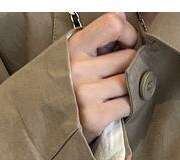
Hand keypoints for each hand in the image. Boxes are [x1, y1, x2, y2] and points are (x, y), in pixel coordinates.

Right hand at [68, 12, 137, 143]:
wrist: (48, 125)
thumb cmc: (68, 88)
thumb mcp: (75, 57)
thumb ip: (98, 39)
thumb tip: (122, 15)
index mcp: (73, 47)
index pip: (113, 24)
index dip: (128, 35)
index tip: (126, 45)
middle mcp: (78, 68)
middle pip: (129, 57)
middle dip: (131, 67)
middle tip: (121, 77)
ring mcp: (86, 93)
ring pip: (131, 82)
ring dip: (130, 90)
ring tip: (116, 94)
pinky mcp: (94, 116)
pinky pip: (128, 105)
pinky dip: (127, 108)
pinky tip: (114, 109)